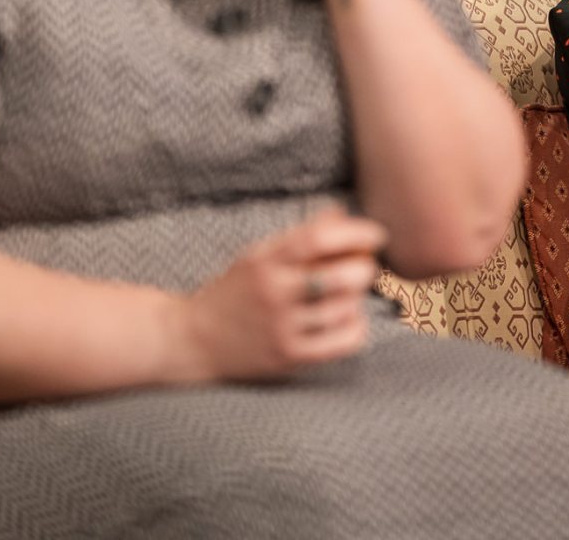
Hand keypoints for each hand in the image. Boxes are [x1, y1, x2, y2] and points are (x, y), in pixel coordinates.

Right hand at [173, 207, 386, 382]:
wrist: (191, 340)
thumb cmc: (232, 292)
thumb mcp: (257, 256)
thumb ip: (298, 235)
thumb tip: (341, 212)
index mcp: (265, 261)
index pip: (318, 239)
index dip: (356, 233)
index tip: (377, 235)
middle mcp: (274, 293)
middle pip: (339, 276)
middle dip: (365, 268)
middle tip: (365, 267)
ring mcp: (281, 327)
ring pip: (344, 309)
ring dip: (358, 298)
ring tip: (350, 294)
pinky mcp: (288, 357)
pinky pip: (341, 342)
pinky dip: (355, 328)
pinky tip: (348, 319)